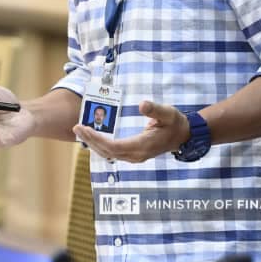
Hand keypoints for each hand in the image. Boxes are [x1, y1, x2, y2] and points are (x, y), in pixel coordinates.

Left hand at [73, 100, 189, 162]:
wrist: (184, 136)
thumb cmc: (175, 123)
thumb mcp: (168, 113)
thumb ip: (155, 110)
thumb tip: (142, 104)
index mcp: (142, 146)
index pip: (114, 147)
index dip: (97, 139)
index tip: (85, 128)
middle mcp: (136, 155)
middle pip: (107, 152)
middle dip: (90, 140)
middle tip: (76, 127)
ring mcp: (134, 156)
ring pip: (108, 154)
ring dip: (93, 143)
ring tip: (80, 131)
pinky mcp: (133, 154)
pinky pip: (112, 152)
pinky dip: (100, 145)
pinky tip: (92, 137)